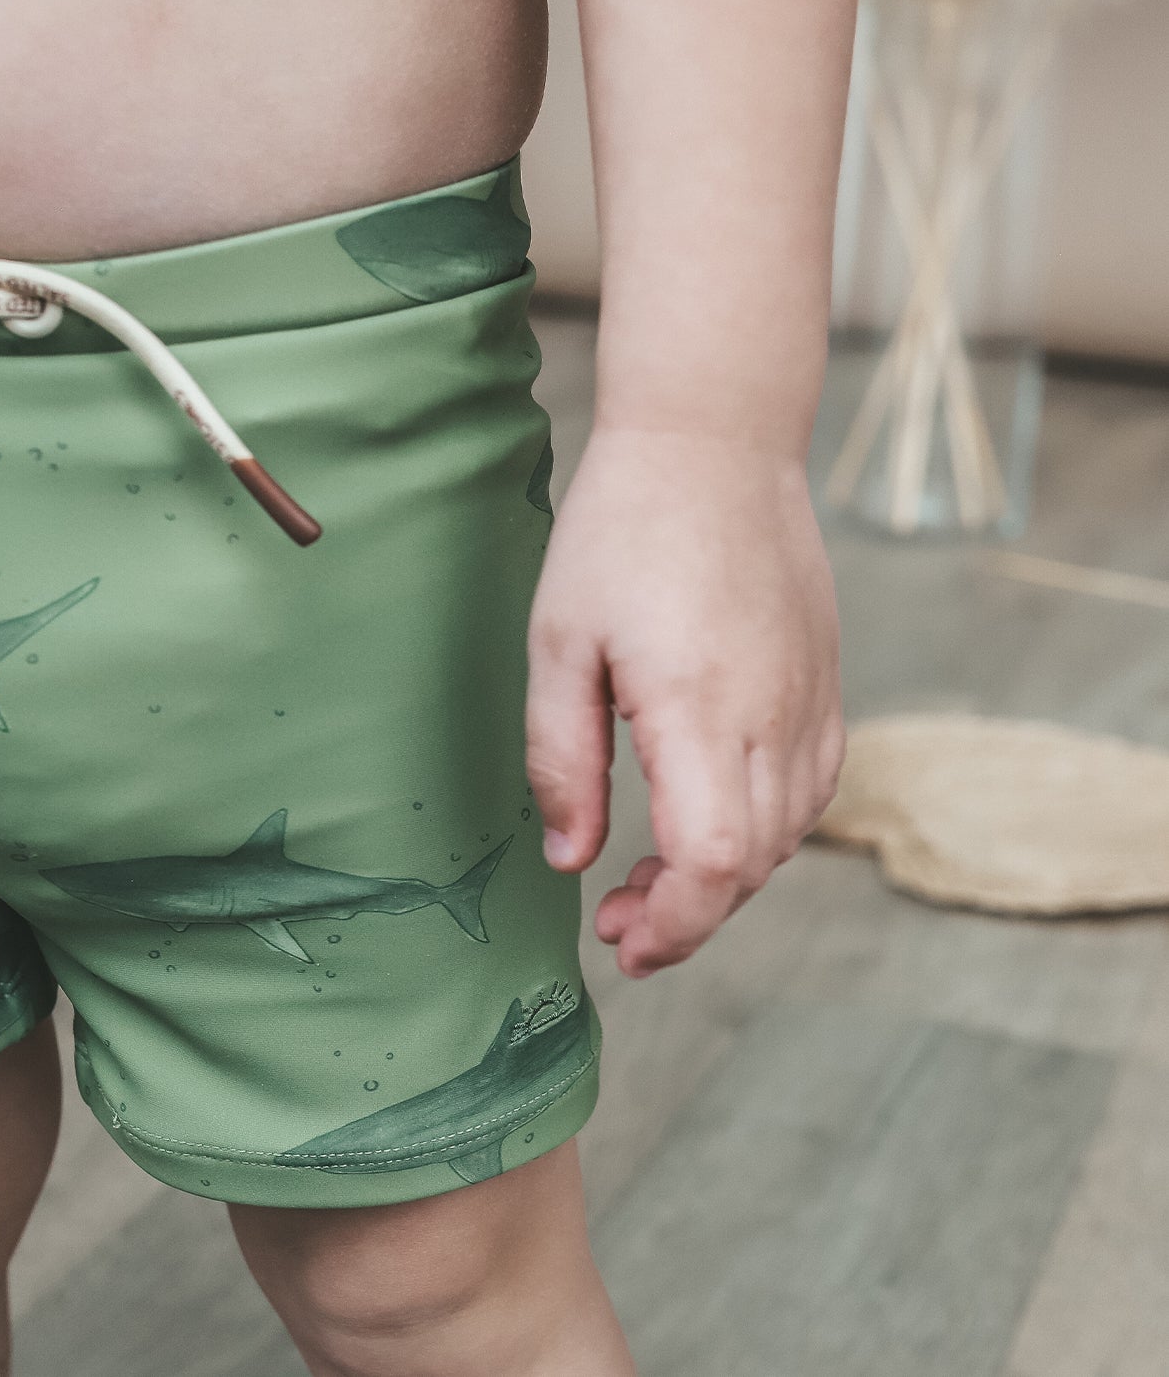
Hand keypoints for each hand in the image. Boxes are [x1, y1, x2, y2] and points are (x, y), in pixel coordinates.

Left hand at [524, 424, 844, 977]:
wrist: (714, 441)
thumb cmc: (621, 531)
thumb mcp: (558, 643)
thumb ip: (560, 761)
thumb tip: (571, 860)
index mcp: (699, 709)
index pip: (715, 864)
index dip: (676, 927)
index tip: (622, 943)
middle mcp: (773, 714)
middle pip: (752, 864)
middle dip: (687, 915)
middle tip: (615, 918)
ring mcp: (812, 696)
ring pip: (787, 832)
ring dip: (725, 876)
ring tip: (656, 876)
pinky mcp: (825, 678)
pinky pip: (812, 784)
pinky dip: (765, 827)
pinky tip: (713, 816)